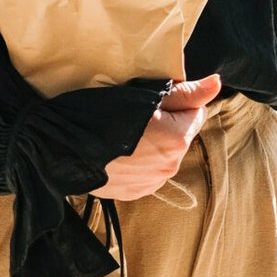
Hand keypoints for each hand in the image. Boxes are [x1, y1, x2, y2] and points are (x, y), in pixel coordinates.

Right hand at [96, 73, 220, 199]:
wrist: (61, 149)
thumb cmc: (99, 116)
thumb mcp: (143, 96)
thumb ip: (184, 93)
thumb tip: (216, 83)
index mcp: (177, 139)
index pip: (195, 112)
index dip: (176, 100)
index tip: (153, 98)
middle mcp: (170, 166)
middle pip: (180, 134)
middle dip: (166, 122)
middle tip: (136, 111)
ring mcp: (151, 183)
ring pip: (163, 153)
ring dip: (152, 142)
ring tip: (122, 130)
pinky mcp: (134, 192)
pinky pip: (146, 170)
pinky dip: (138, 159)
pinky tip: (116, 149)